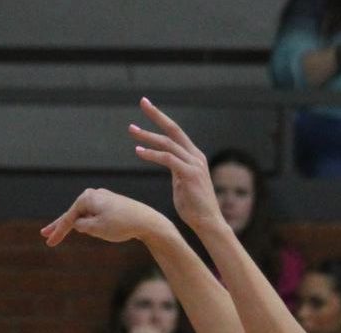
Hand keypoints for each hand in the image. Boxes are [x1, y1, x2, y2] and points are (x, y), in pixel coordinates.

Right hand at [41, 186, 166, 248]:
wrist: (146, 221)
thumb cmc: (121, 224)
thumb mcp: (96, 229)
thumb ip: (83, 226)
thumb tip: (78, 224)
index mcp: (86, 198)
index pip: (68, 218)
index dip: (58, 231)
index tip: (48, 242)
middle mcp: (93, 194)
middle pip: (73, 214)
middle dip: (61, 226)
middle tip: (45, 235)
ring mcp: (102, 199)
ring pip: (87, 217)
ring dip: (82, 227)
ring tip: (88, 233)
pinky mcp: (111, 205)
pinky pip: (97, 217)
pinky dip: (92, 225)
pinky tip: (99, 229)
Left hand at [127, 98, 225, 237]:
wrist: (208, 223)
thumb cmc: (194, 209)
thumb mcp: (183, 184)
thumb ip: (176, 171)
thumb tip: (167, 163)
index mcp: (194, 156)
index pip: (176, 132)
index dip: (161, 119)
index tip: (148, 107)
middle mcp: (195, 156)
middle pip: (174, 129)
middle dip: (157, 115)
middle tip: (142, 101)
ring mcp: (194, 164)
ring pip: (168, 143)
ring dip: (148, 136)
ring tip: (132, 130)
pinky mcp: (190, 174)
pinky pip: (167, 159)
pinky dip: (152, 154)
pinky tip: (139, 152)